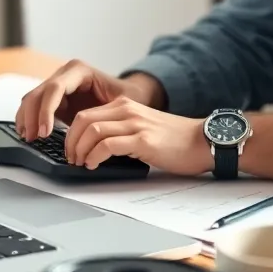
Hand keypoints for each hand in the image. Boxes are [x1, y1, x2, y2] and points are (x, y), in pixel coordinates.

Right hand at [15, 60, 163, 140]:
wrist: (127, 94)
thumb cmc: (126, 97)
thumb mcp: (122, 101)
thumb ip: (106, 110)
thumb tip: (96, 129)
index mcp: (79, 70)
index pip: (55, 88)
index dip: (46, 110)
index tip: (45, 132)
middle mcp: (64, 73)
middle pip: (39, 92)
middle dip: (33, 116)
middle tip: (33, 138)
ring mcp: (56, 83)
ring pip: (32, 98)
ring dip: (26, 118)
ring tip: (28, 138)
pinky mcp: (53, 97)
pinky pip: (34, 105)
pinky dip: (28, 118)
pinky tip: (27, 133)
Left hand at [64, 96, 211, 175]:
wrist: (202, 141)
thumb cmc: (174, 140)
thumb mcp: (142, 127)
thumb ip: (121, 130)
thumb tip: (94, 147)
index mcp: (125, 106)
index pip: (86, 114)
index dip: (71, 133)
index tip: (70, 149)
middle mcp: (127, 111)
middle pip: (84, 120)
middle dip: (70, 141)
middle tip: (71, 158)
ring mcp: (135, 124)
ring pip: (92, 131)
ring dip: (79, 150)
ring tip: (80, 163)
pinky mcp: (143, 140)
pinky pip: (107, 145)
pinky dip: (94, 156)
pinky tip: (94, 165)